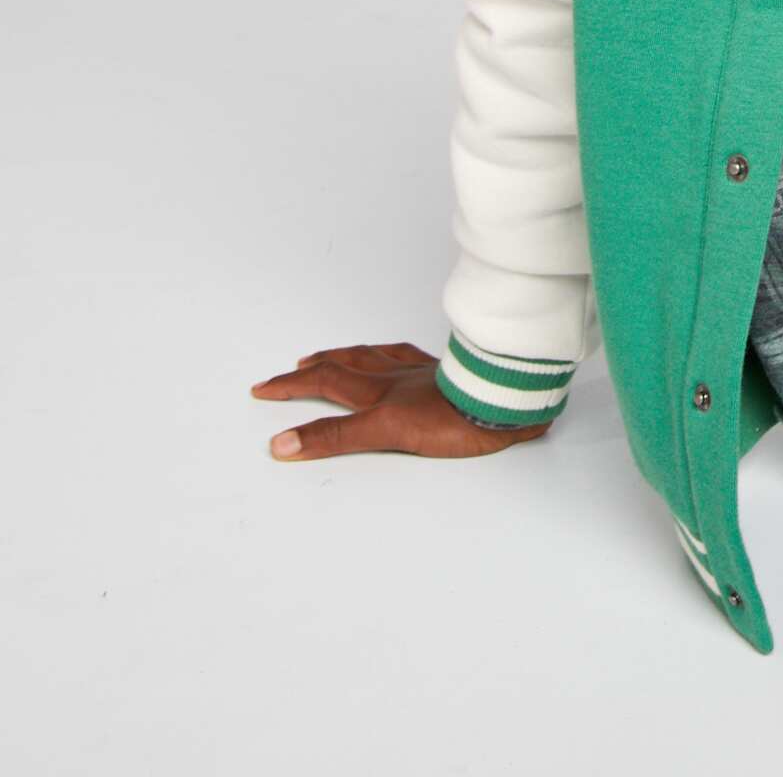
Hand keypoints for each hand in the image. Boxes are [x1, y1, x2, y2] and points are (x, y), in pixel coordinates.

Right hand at [250, 341, 551, 459]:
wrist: (504, 401)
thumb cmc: (453, 419)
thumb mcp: (386, 432)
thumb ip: (336, 437)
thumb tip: (283, 444)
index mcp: (379, 393)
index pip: (326, 384)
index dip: (292, 387)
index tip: (263, 388)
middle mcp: (397, 378)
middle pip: (345, 367)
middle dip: (311, 370)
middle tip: (288, 370)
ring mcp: (422, 374)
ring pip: (375, 357)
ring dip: (346, 356)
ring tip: (329, 356)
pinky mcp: (446, 376)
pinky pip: (410, 356)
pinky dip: (391, 354)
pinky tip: (394, 355)